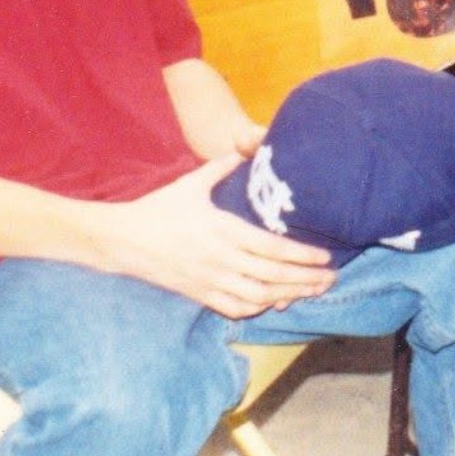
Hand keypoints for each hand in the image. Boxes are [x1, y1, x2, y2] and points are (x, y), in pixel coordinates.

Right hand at [100, 156, 336, 318]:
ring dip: (289, 296)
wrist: (124, 240)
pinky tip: (274, 303)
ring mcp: (210, 280)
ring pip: (259, 296)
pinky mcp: (199, 294)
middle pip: (273, 275)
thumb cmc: (159, 209)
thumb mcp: (190, 183)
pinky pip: (235, 308)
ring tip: (312, 292)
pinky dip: (258, 308)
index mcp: (223, 230)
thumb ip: (220, 167)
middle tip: (330, 278)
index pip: (271, 247)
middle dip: (306, 279)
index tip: (324, 257)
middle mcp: (221, 258)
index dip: (302, 255)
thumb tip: (242, 147)